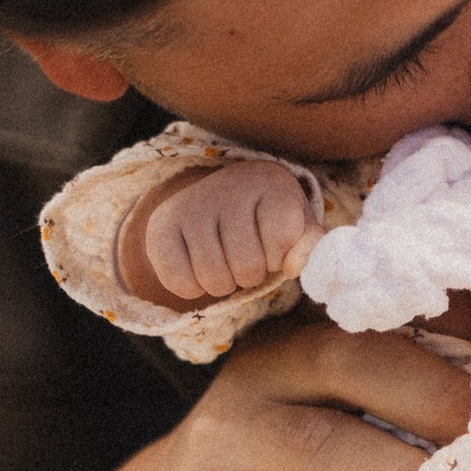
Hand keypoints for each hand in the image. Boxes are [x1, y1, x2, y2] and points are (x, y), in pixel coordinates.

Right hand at [120, 159, 319, 306]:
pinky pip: (180, 282)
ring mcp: (191, 206)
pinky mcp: (161, 228)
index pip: (283, 236)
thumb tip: (293, 266)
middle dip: (251, 273)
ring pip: (214, 277)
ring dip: (225, 283)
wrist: (217, 199)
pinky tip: (198, 268)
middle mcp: (228, 187)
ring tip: (226, 263)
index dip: (279, 254)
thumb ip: (309, 246)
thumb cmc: (266, 218)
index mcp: (270, 182)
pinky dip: (193, 288)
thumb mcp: (297, 225)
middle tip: (247, 257)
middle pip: (247, 264)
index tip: (274, 244)